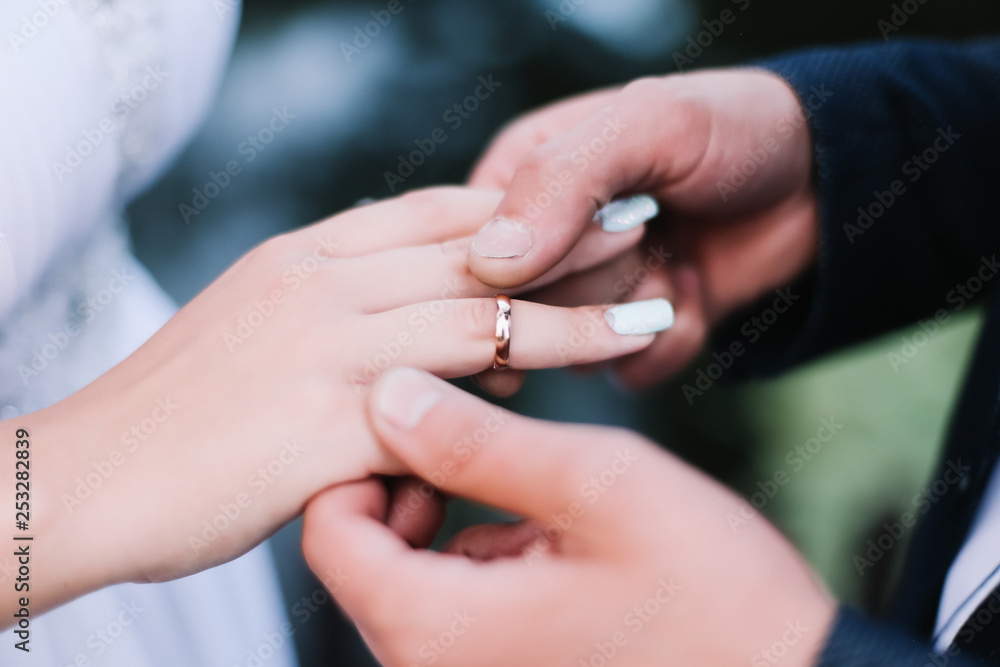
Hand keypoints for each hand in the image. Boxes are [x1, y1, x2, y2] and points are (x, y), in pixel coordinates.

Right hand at [4, 188, 661, 619]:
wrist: (84, 479)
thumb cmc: (175, 417)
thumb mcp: (258, 331)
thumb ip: (341, 315)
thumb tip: (435, 336)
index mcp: (303, 256)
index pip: (433, 212)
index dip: (515, 210)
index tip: (579, 209)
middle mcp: (318, 285)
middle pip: (472, 248)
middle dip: (565, 240)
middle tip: (641, 233)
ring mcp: (324, 350)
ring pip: (479, 317)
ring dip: (570, 316)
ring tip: (645, 313)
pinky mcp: (325, 426)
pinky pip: (444, 407)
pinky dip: (507, 403)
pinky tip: (558, 404)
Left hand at [302, 368, 835, 666]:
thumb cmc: (709, 593)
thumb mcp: (596, 488)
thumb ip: (479, 443)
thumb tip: (388, 392)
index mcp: (436, 630)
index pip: (327, 531)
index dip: (362, 458)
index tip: (426, 417)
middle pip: (359, 555)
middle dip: (406, 482)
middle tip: (476, 435)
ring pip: (405, 573)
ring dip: (445, 515)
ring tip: (521, 479)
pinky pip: (451, 605)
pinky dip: (477, 554)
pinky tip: (543, 528)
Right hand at [468, 70, 820, 385]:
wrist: (819, 182)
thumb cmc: (734, 130)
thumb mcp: (648, 126)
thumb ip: (561, 181)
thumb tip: (488, 264)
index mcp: (514, 180)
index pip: (471, 253)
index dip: (538, 259)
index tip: (616, 228)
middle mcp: (537, 245)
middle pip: (521, 312)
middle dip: (604, 282)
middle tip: (656, 231)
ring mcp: (579, 299)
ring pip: (570, 354)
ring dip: (642, 313)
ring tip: (679, 259)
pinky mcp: (623, 342)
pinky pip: (622, 377)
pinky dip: (670, 343)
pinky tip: (695, 295)